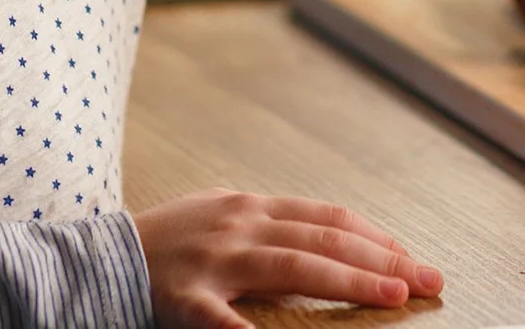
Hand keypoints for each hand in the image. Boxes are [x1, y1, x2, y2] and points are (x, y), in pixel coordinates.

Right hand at [134, 187, 443, 328]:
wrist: (97, 260)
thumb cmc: (170, 246)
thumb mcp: (224, 223)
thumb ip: (273, 233)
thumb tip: (338, 248)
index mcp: (252, 207)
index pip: (330, 217)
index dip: (377, 238)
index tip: (415, 260)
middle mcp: (240, 225)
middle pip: (325, 238)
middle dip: (382, 259)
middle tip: (428, 280)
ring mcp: (214, 260)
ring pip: (294, 264)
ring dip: (349, 280)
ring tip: (391, 297)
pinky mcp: (186, 298)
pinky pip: (227, 319)